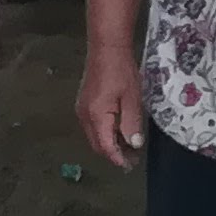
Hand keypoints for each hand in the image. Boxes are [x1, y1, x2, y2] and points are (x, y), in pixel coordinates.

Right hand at [76, 46, 148, 170]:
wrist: (106, 49)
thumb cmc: (121, 72)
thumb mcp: (132, 99)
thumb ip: (132, 124)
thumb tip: (133, 144)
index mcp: (97, 116)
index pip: (106, 146)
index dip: (117, 158)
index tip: (130, 165)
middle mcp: (84, 116)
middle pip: (97, 145)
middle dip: (113, 154)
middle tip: (133, 158)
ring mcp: (82, 110)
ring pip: (94, 136)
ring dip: (109, 144)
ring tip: (129, 145)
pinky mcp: (84, 105)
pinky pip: (93, 127)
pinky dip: (105, 133)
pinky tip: (119, 130)